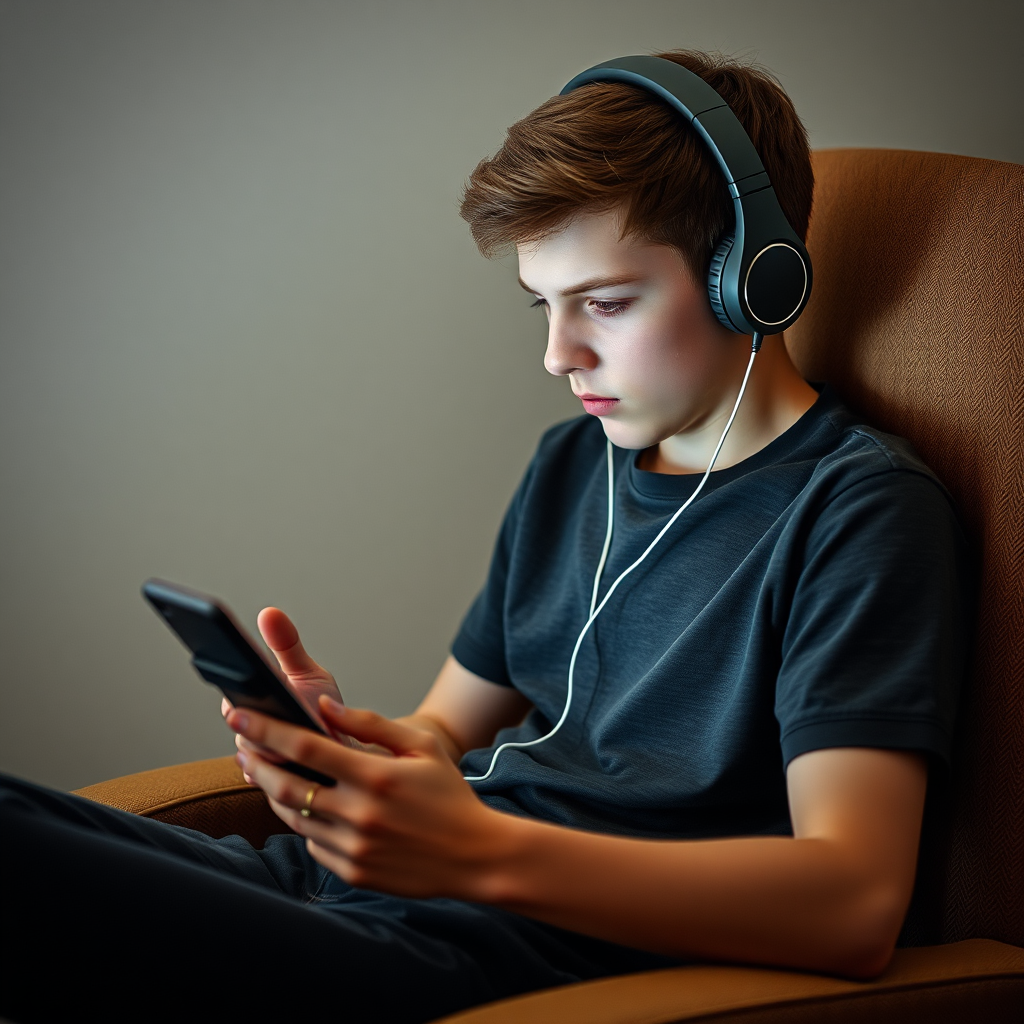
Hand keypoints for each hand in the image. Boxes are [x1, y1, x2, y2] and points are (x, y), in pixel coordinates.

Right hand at [221, 607, 348, 780]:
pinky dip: (279, 770)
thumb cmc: (323, 708)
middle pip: (240, 729)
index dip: (231, 694)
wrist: (347, 746)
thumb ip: (287, 646)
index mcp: (253, 701)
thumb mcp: (307, 672)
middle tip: (266, 710)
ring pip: (254, 755)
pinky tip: (290, 761)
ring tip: (286, 735)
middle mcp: (251, 732)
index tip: (237, 685)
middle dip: (253, 721)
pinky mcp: (277, 783)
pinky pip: (270, 779)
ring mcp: (263, 759)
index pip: (230, 700)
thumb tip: (270, 613)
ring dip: (269, 746)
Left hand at [227, 697, 515, 900]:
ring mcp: (353, 848)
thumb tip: (326, 707)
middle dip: (256, 763)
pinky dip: (307, 824)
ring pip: (294, 818)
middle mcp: (359, 814)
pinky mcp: (353, 872)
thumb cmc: (450, 796)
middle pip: (286, 786)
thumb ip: (371, 723)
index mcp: (375, 777)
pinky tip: (313, 809)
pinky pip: (314, 844)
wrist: (475, 856)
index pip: (305, 748)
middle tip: (242, 748)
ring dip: (275, 794)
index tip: (240, 714)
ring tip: (268, 774)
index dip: (266, 729)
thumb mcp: (421, 747)